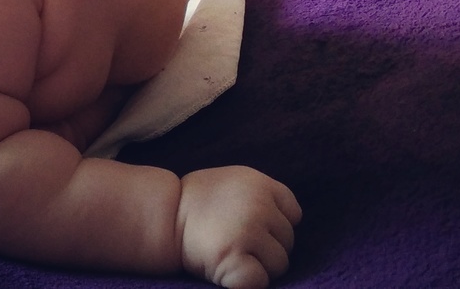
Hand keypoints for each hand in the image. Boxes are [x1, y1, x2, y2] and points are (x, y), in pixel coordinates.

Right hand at [178, 165, 301, 288]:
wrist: (165, 216)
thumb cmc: (199, 200)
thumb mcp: (236, 181)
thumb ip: (262, 194)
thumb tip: (289, 221)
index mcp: (262, 184)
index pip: (294, 215)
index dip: (278, 226)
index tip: (258, 230)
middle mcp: (260, 206)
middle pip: (288, 241)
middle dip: (269, 248)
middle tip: (241, 245)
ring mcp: (248, 232)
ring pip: (279, 264)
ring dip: (261, 267)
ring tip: (235, 256)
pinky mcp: (234, 258)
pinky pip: (260, 281)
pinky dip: (248, 282)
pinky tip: (229, 271)